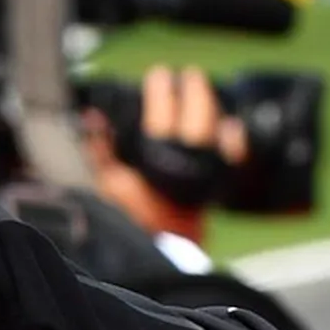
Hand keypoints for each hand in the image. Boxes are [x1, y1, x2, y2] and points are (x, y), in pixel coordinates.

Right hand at [87, 64, 247, 241]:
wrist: (154, 255)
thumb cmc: (128, 221)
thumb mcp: (107, 185)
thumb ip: (100, 150)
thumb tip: (94, 118)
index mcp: (158, 159)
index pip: (162, 116)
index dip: (160, 93)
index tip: (159, 75)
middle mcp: (186, 166)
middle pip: (198, 121)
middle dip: (195, 93)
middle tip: (189, 75)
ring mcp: (205, 177)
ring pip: (216, 135)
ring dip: (212, 111)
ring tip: (205, 93)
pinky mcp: (216, 190)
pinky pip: (231, 161)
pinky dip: (234, 143)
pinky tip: (235, 128)